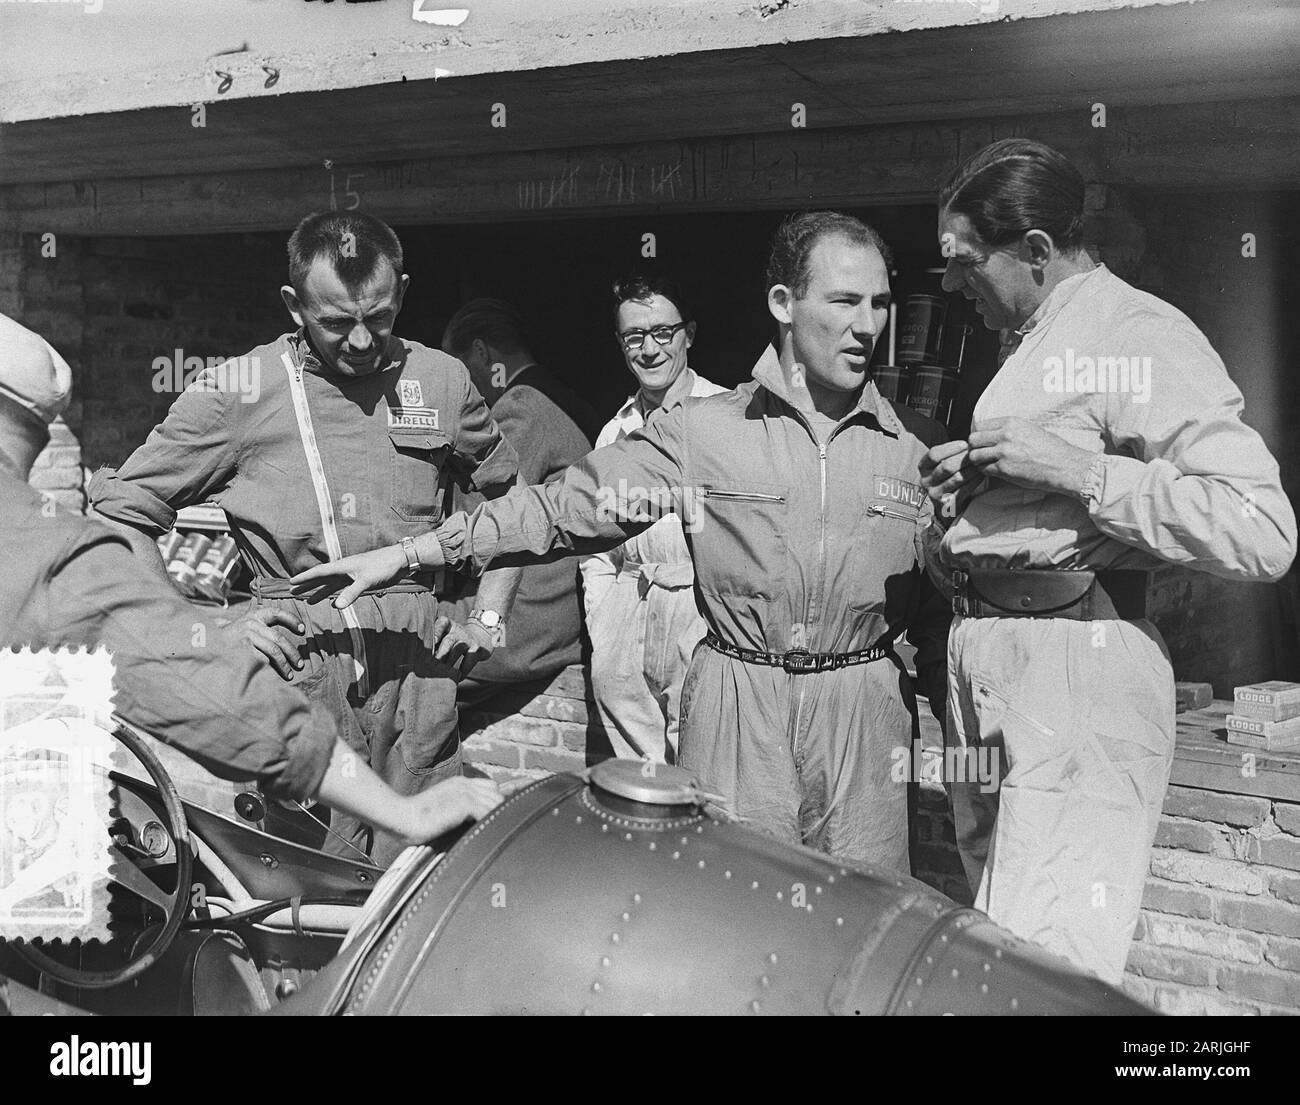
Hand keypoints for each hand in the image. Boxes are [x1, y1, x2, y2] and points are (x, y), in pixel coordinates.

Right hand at [217, 607, 304, 679]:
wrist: (204, 645)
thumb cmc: (229, 638)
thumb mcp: (243, 624)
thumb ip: (257, 622)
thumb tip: (273, 622)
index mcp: (254, 616)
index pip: (277, 613)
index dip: (292, 619)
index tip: (303, 629)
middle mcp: (251, 624)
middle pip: (279, 639)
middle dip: (293, 653)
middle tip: (300, 664)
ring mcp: (247, 637)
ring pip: (274, 651)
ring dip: (284, 665)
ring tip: (290, 675)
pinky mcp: (243, 650)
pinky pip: (263, 660)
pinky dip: (271, 669)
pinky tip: (274, 677)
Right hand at [290, 545, 407, 608]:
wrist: (400, 561)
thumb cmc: (383, 566)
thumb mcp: (366, 581)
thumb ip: (351, 593)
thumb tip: (336, 606)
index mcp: (342, 567)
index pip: (318, 572)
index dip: (304, 577)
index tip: (291, 582)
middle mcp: (345, 570)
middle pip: (322, 578)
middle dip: (308, 585)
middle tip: (293, 592)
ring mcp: (353, 575)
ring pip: (331, 585)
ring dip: (320, 592)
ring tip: (309, 600)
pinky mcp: (361, 580)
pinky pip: (343, 589)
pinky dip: (336, 595)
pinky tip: (333, 602)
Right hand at [397, 776, 503, 843]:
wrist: (402, 817)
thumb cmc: (417, 820)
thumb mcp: (442, 807)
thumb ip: (458, 809)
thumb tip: (473, 821)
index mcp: (459, 783)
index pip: (490, 786)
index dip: (492, 802)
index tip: (491, 818)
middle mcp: (465, 784)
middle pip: (497, 794)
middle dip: (498, 811)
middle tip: (492, 829)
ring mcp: (466, 792)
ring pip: (497, 803)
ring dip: (496, 818)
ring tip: (490, 833)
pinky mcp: (465, 803)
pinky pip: (490, 812)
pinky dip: (491, 824)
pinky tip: (484, 834)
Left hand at [432, 617, 496, 675]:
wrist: (481, 635)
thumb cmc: (455, 638)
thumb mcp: (445, 633)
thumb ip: (434, 641)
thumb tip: (420, 657)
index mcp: (448, 624)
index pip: (441, 624)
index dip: (436, 632)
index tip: (431, 642)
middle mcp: (458, 630)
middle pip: (448, 641)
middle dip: (439, 654)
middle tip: (430, 665)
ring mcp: (469, 639)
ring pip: (457, 650)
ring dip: (448, 663)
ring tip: (440, 673)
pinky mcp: (477, 650)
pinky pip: (468, 661)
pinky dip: (462, 671)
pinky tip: (456, 678)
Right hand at [919, 439, 980, 505]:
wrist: (947, 503)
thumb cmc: (948, 477)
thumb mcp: (943, 463)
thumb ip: (951, 453)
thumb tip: (971, 440)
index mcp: (923, 467)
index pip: (934, 454)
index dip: (951, 448)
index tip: (965, 444)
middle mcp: (925, 481)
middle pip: (946, 466)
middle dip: (965, 459)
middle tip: (978, 455)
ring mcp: (935, 494)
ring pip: (957, 478)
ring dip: (972, 469)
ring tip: (981, 464)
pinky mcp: (947, 504)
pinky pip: (964, 490)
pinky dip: (975, 481)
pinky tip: (982, 475)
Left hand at [964, 416, 1095, 494]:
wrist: (1064, 465)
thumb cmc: (1052, 449)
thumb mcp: (1030, 429)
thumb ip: (1009, 430)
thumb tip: (993, 433)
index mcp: (1011, 423)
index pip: (980, 425)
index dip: (979, 435)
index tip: (983, 441)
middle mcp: (1005, 435)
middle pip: (973, 439)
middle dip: (975, 447)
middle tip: (981, 453)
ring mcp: (1003, 452)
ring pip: (974, 455)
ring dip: (978, 461)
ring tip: (987, 463)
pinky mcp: (1004, 469)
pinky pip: (983, 470)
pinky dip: (986, 472)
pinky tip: (995, 471)